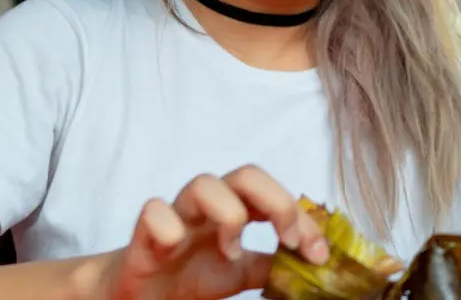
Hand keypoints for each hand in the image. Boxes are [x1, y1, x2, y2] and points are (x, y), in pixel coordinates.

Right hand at [95, 165, 329, 299]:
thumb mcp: (242, 272)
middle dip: (277, 202)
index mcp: (236, 209)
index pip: (276, 194)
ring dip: (228, 215)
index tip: (318, 254)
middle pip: (247, 174)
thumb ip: (273, 264)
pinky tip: (177, 250)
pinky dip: (169, 228)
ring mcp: (177, 216)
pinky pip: (153, 211)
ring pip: (203, 183)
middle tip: (287, 241)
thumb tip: (314, 263)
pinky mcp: (143, 234)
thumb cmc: (192, 275)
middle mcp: (209, 206)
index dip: (303, 219)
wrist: (141, 295)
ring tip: (231, 252)